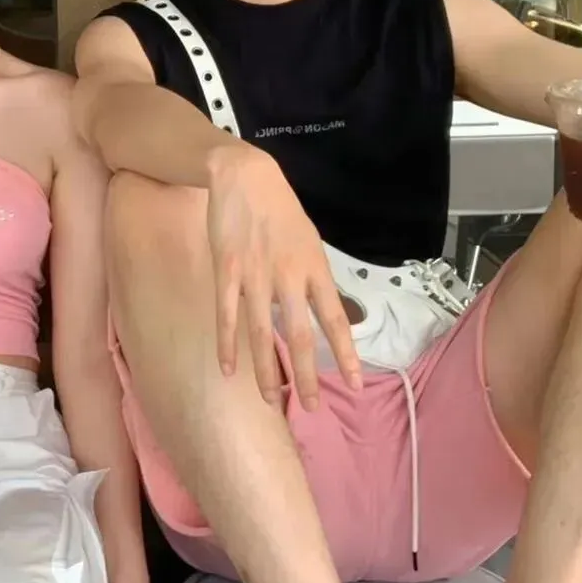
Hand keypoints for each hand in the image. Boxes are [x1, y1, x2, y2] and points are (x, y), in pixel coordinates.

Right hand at [206, 144, 361, 409]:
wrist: (244, 176)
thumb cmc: (278, 208)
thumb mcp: (308, 238)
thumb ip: (312, 276)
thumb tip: (322, 311)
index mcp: (314, 267)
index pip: (335, 318)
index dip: (345, 353)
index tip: (354, 383)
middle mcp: (289, 276)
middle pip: (301, 335)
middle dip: (307, 375)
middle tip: (312, 406)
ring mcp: (255, 275)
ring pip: (263, 333)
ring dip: (268, 370)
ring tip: (272, 400)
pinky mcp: (227, 270)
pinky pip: (228, 315)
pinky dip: (228, 345)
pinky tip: (229, 369)